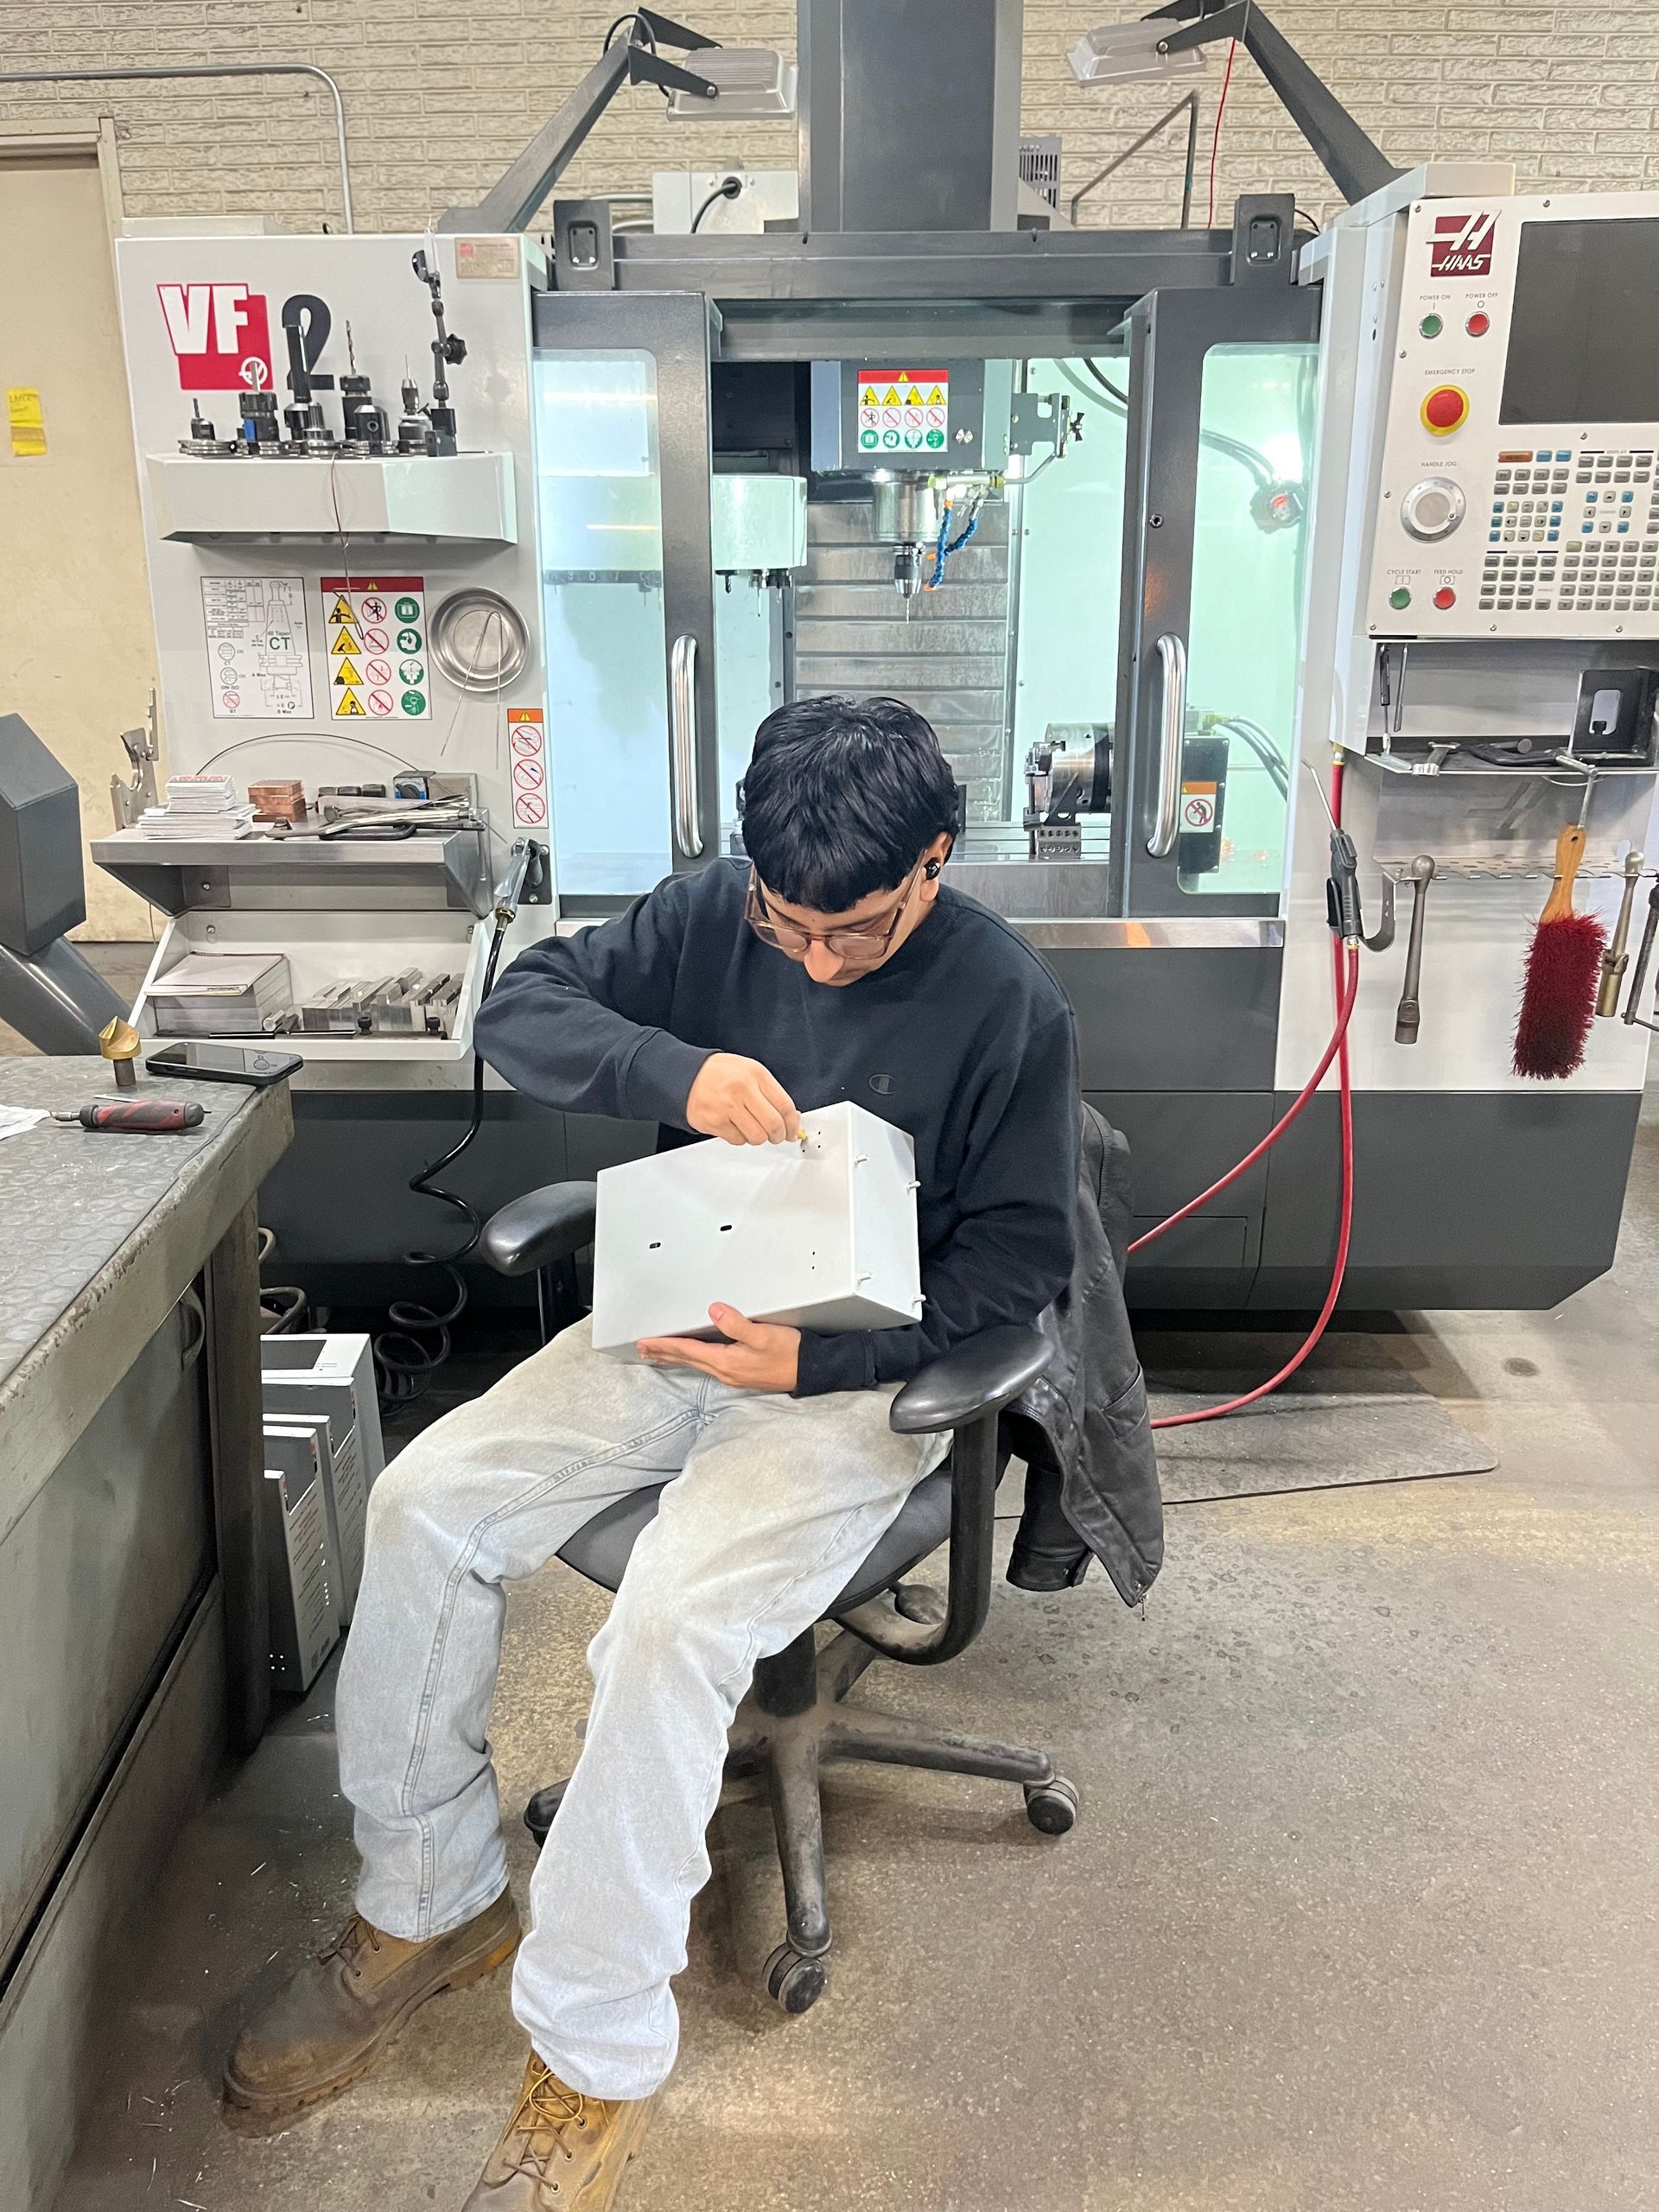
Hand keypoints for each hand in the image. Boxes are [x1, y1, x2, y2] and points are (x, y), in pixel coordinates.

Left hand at [639, 1306, 800, 1392]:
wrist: (810, 1371)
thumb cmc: (791, 1353)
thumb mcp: (764, 1334)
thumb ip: (737, 1324)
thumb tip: (714, 1311)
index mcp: (726, 1361)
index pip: (687, 1351)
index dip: (664, 1344)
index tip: (645, 1341)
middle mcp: (725, 1372)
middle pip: (687, 1360)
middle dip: (663, 1353)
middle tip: (643, 1349)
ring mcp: (733, 1375)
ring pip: (696, 1364)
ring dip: (676, 1357)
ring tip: (660, 1354)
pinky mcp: (740, 1374)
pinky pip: (708, 1366)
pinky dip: (693, 1360)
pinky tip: (694, 1358)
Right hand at [685, 1053, 799, 1145]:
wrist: (687, 1076)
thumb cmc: (721, 1074)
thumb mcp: (750, 1072)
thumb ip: (772, 1093)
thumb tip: (792, 1117)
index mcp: (756, 1074)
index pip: (785, 1105)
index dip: (793, 1124)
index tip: (793, 1130)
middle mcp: (742, 1089)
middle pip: (773, 1124)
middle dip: (779, 1136)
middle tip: (778, 1136)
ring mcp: (727, 1107)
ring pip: (757, 1137)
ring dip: (760, 1138)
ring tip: (754, 1129)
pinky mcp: (715, 1122)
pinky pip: (738, 1140)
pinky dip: (741, 1138)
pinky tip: (735, 1125)